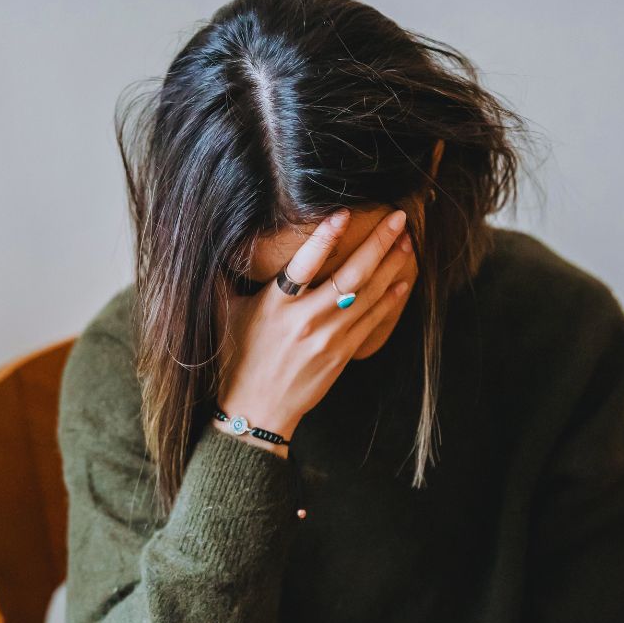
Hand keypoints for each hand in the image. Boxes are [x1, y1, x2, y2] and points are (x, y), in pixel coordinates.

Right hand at [213, 208, 412, 453]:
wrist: (256, 410)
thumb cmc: (236, 359)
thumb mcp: (224, 313)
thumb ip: (224, 278)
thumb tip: (217, 243)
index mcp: (275, 305)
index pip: (303, 264)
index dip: (324, 237)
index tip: (343, 213)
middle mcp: (305, 319)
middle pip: (351, 275)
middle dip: (378, 243)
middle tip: (398, 218)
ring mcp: (328, 338)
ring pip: (368, 294)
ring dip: (391, 265)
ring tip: (406, 241)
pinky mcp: (342, 354)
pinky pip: (372, 320)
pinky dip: (389, 299)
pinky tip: (403, 280)